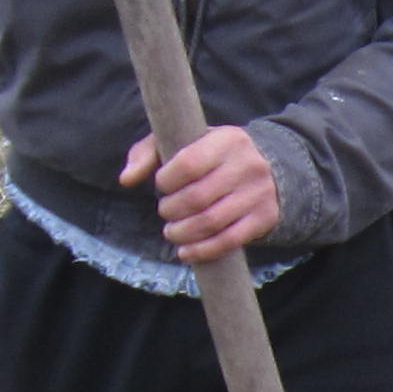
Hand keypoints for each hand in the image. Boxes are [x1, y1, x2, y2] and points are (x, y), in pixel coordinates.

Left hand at [120, 124, 281, 258]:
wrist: (266, 167)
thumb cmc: (211, 154)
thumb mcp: (181, 142)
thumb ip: (147, 154)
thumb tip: (126, 179)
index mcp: (227, 140)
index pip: (188, 164)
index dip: (166, 181)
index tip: (162, 185)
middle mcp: (248, 165)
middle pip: (197, 198)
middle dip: (171, 211)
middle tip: (165, 212)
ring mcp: (259, 193)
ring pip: (211, 222)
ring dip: (182, 233)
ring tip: (172, 232)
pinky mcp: (265, 217)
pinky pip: (229, 241)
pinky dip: (202, 251)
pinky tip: (185, 251)